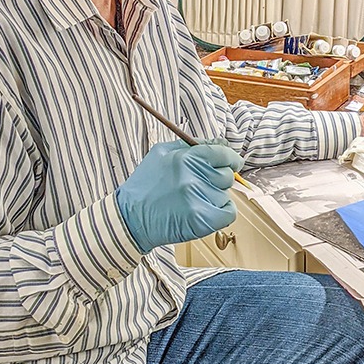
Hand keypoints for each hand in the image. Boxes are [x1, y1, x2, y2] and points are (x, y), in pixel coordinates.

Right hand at [116, 141, 243, 253]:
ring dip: (214, 197)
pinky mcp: (202, 220)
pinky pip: (229, 213)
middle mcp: (193, 177)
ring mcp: (198, 199)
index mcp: (186, 157)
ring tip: (192, 200)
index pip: (223, 153)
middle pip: (227, 175)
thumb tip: (219, 143)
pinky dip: (221, 213)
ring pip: (225, 195)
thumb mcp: (161, 153)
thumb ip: (191, 145)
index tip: (232, 162)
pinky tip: (204, 211)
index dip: (231, 159)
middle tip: (199, 185)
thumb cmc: (146, 184)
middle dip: (218, 179)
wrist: (131, 218)